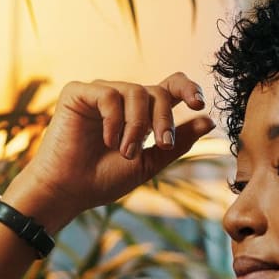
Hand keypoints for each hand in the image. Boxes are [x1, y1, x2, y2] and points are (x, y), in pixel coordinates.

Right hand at [19, 72, 215, 222]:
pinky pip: (109, 95)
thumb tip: (209, 119)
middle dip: (164, 119)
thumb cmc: (104, 180)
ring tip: (126, 151)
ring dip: (137, 125)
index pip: (170, 86)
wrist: (70, 191)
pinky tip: (107, 140)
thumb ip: (177, 142)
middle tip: (160, 144)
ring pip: (136, 92)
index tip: (199, 103)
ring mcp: (100, 93)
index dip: (188, 88)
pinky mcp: (78, 92)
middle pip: (157, 91)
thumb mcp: (150, 162)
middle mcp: (122, 99)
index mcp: (140, 113)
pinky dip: (114, 120)